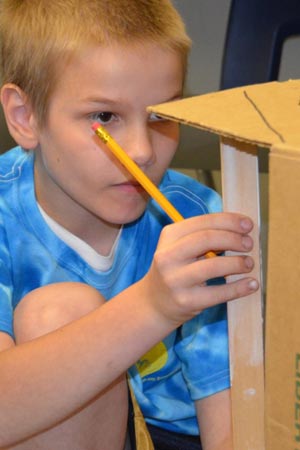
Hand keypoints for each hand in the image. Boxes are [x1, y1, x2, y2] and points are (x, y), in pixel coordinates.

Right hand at [143, 212, 258, 326]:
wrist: (154, 303)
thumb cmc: (175, 270)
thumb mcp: (179, 248)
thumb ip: (203, 236)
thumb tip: (240, 229)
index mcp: (169, 236)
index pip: (202, 222)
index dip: (228, 221)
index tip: (248, 224)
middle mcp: (168, 256)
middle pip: (207, 239)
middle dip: (233, 239)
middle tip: (249, 244)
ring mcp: (175, 280)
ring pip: (213, 266)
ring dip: (237, 263)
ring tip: (249, 263)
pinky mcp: (186, 301)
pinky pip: (218, 293)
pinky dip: (239, 288)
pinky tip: (252, 284)